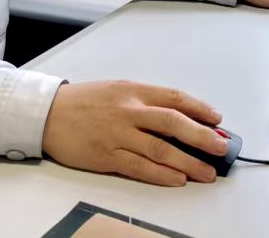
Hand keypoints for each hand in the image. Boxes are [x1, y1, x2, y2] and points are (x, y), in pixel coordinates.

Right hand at [41, 80, 229, 185]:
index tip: (217, 119)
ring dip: (187, 162)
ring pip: (161, 148)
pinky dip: (161, 174)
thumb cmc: (84, 102)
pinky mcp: (106, 155)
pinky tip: (178, 179)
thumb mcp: (116, 89)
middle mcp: (128, 110)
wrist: (48, 114)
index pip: (174, 97)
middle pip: (173, 122)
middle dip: (201, 136)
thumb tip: (178, 116)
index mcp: (132, 90)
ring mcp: (118, 134)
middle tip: (220, 147)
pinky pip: (140, 167)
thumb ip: (144, 101)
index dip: (199, 108)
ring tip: (206, 172)